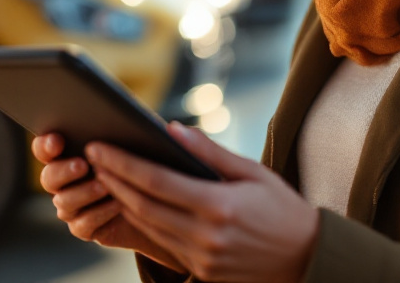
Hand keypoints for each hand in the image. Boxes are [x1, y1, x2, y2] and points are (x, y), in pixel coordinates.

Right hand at [31, 132, 188, 272]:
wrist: (155, 202)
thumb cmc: (142, 162)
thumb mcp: (136, 140)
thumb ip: (126, 127)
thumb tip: (131, 117)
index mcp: (67, 154)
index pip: (44, 148)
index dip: (46, 144)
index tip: (58, 140)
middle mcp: (63, 181)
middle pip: (48, 177)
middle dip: (63, 170)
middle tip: (82, 164)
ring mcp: (71, 206)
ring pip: (63, 202)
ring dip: (83, 193)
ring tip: (104, 185)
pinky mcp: (84, 227)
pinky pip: (82, 224)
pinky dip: (99, 213)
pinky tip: (117, 204)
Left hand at [87, 122, 319, 282]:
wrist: (307, 258)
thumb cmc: (282, 208)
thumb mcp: (252, 172)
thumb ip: (210, 153)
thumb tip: (171, 130)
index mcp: (219, 206)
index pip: (156, 182)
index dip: (122, 164)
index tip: (99, 147)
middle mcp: (207, 236)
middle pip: (143, 206)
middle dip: (113, 180)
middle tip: (93, 158)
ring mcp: (202, 258)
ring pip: (148, 227)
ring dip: (122, 201)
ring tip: (105, 176)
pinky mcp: (202, 272)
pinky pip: (163, 243)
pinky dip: (143, 222)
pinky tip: (132, 203)